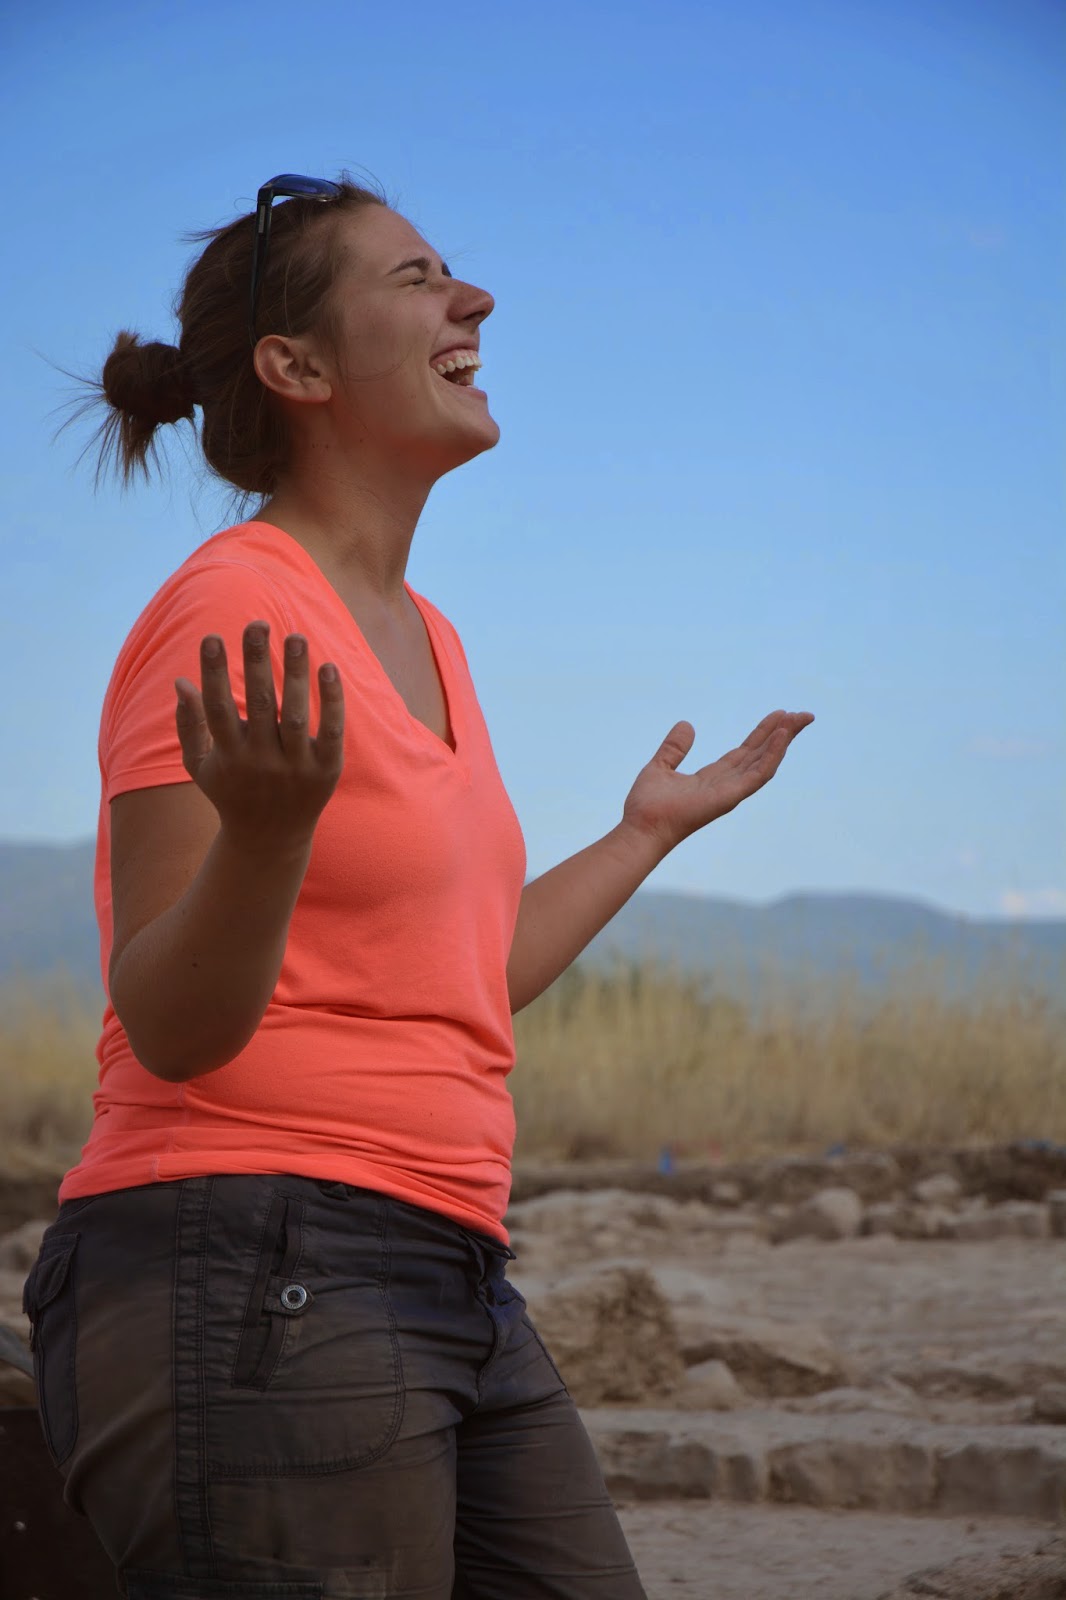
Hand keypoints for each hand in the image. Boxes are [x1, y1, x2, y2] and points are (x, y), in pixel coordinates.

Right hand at [173, 621, 344, 854]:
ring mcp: (295, 768)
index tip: (211, 636)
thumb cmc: (231, 792)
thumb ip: (189, 725)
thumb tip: (180, 681)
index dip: (214, 671)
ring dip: (296, 672)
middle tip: (257, 623)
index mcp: (229, 756)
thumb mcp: (200, 765)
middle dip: (257, 662)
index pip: (218, 707)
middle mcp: (261, 762)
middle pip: (260, 704)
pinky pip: (330, 731)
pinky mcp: (326, 771)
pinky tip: (328, 668)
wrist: (270, 839)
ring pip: (296, 714)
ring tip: (296, 636)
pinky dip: (331, 700)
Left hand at [621, 709, 813, 854]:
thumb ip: (674, 748)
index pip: (745, 752)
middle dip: (782, 733)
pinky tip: (782, 735)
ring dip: (783, 740)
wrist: (642, 827)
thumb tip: (687, 725)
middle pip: (761, 754)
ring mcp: (732, 791)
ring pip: (766, 761)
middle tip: (803, 714)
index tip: (780, 715)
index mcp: (713, 778)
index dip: (763, 734)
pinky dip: (773, 754)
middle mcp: (727, 784)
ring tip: (798, 719)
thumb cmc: (648, 806)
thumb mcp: (660, 766)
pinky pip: (758, 773)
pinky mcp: (732, 796)